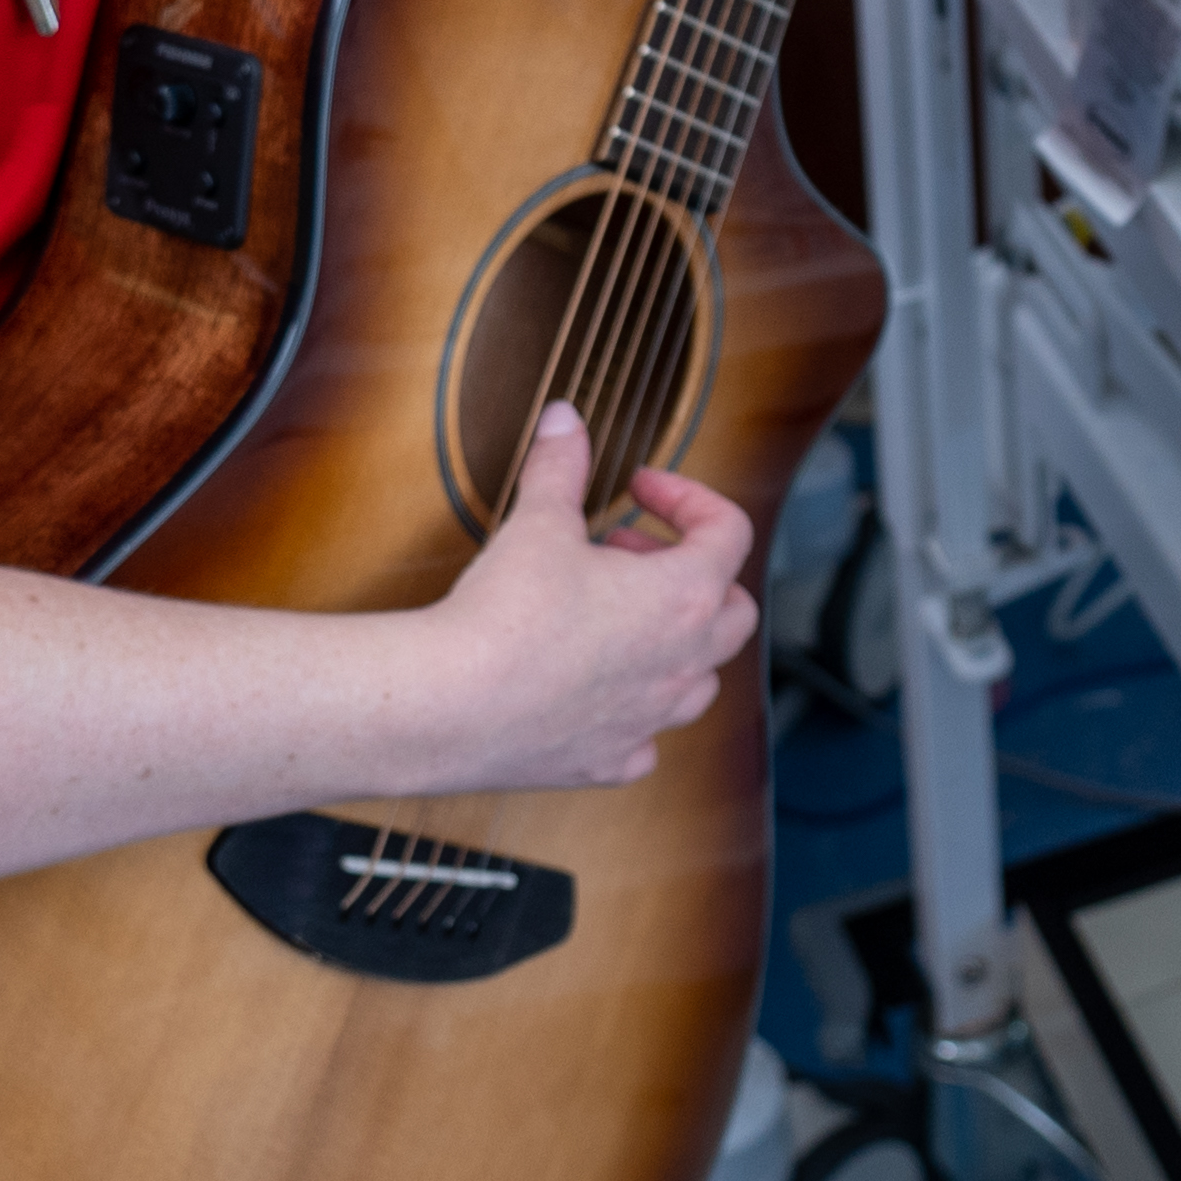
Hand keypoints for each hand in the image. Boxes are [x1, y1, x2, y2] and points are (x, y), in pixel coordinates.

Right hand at [417, 405, 758, 791]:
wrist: (447, 705)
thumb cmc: (503, 615)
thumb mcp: (539, 521)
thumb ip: (562, 465)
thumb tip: (564, 418)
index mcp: (685, 597)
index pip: (730, 532)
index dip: (689, 498)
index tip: (641, 489)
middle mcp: (684, 665)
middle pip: (733, 611)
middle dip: (693, 573)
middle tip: (628, 553)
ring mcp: (650, 720)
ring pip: (699, 682)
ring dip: (673, 645)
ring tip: (618, 619)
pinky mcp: (607, 762)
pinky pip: (645, 741)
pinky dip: (632, 714)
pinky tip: (596, 693)